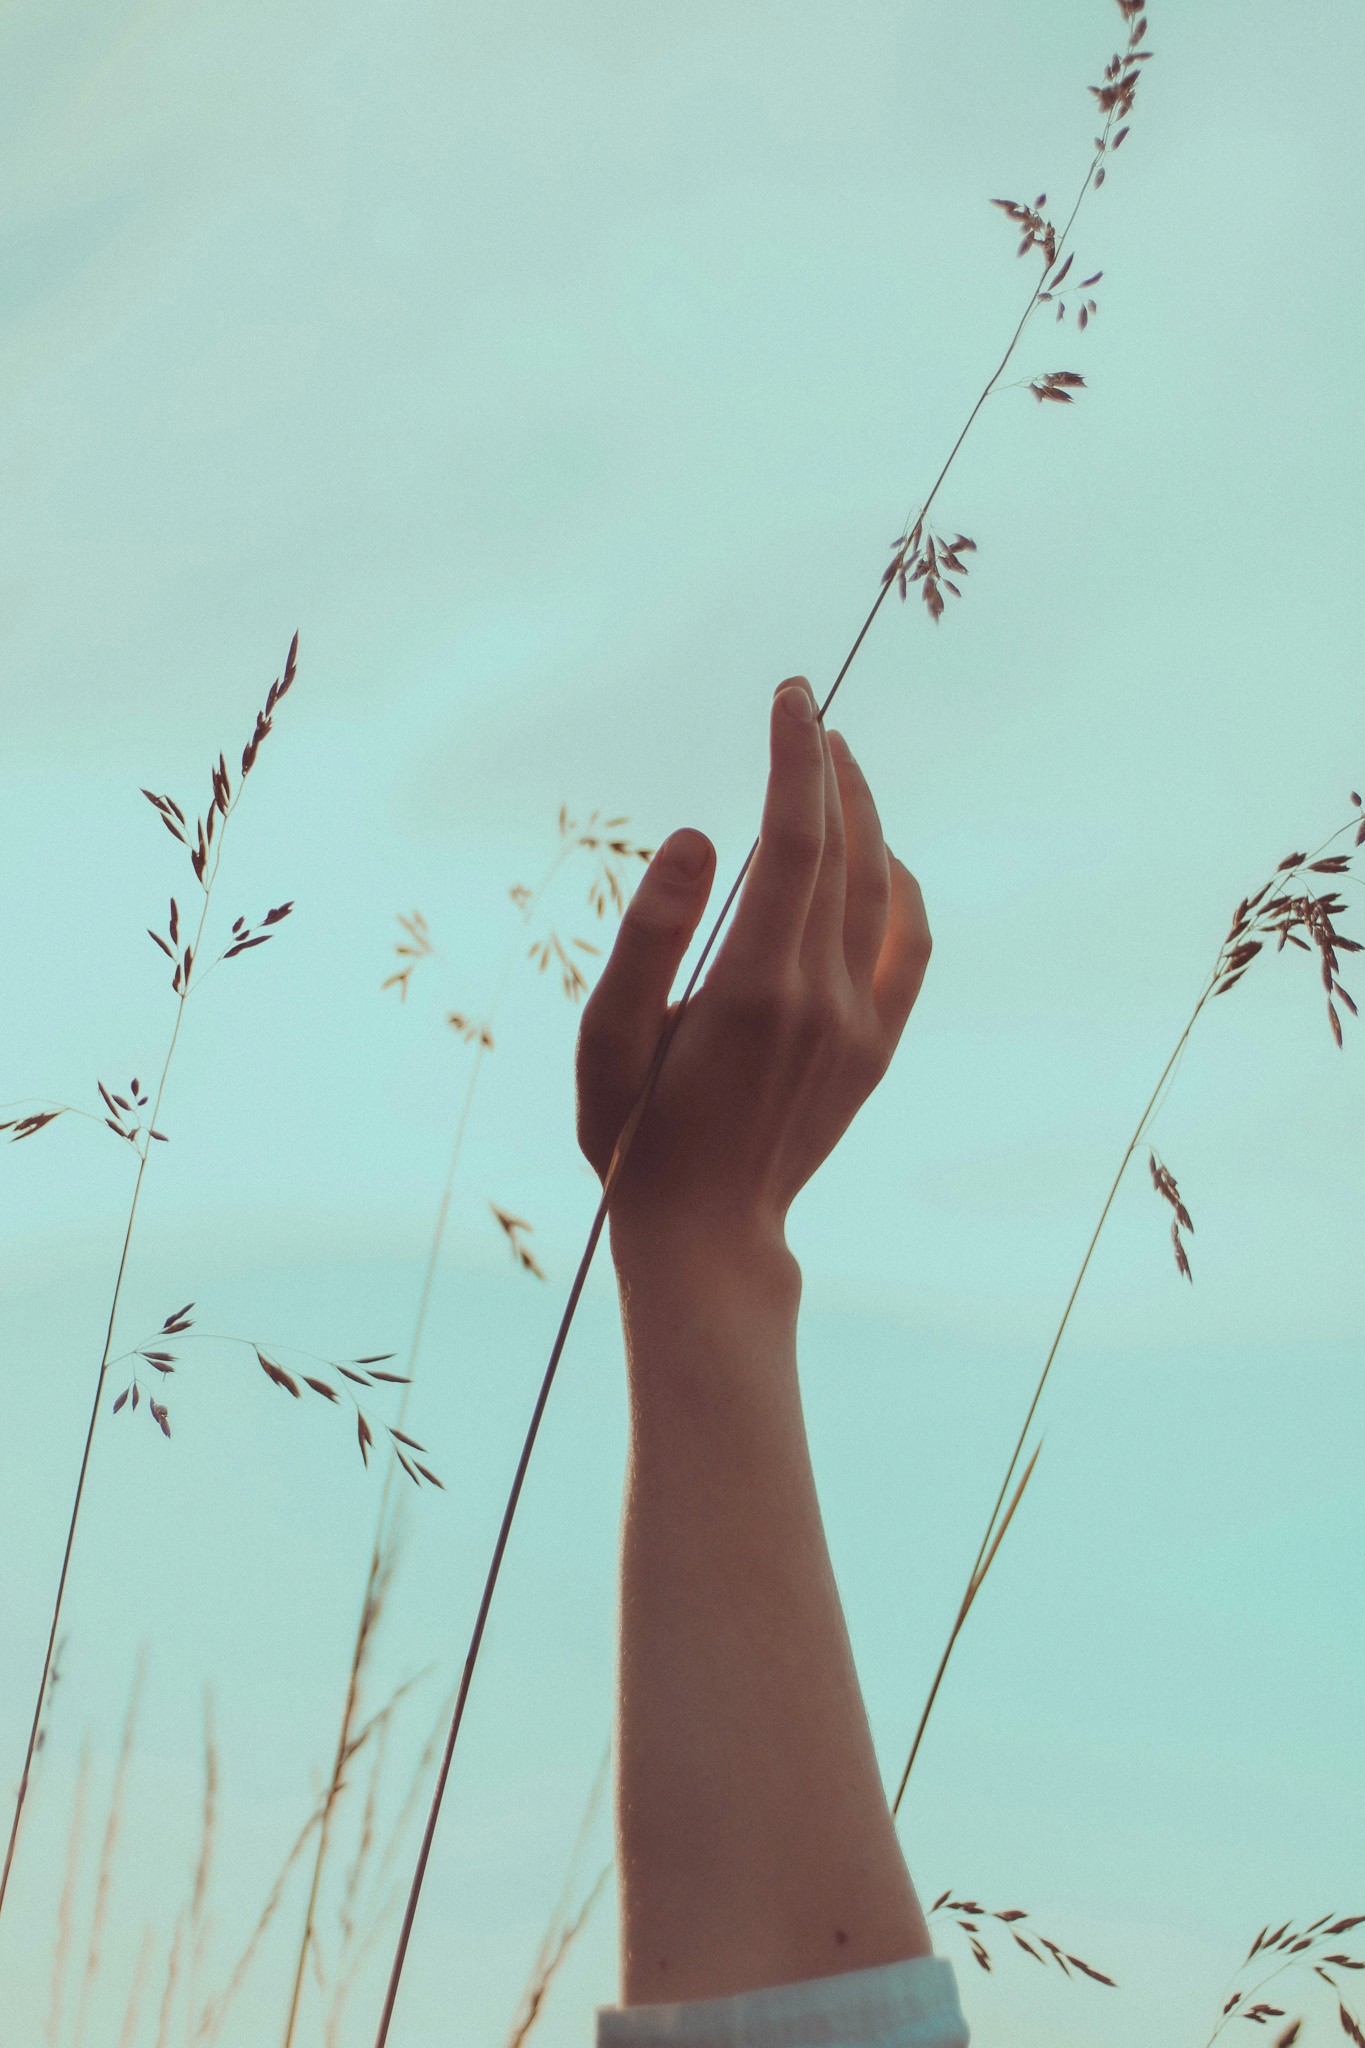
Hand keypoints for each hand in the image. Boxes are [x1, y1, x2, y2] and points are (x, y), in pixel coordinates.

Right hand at [575, 675, 931, 1260]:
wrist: (706, 1233)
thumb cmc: (635, 1133)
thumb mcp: (607, 1039)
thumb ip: (648, 933)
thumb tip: (695, 834)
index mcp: (753, 986)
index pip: (791, 838)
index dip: (794, 757)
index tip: (789, 694)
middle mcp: (821, 998)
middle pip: (845, 851)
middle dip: (829, 767)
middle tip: (807, 707)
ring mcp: (859, 1025)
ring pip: (884, 891)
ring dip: (867, 817)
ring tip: (840, 761)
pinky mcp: (876, 1050)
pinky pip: (912, 948)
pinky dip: (905, 890)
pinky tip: (884, 860)